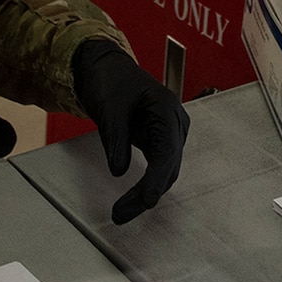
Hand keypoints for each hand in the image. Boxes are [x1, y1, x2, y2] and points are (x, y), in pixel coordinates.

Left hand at [73, 40, 189, 223]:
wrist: (106, 68)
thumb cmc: (111, 80)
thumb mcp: (110, 107)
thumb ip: (116, 138)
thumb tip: (119, 170)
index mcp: (166, 109)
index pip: (167, 152)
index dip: (156, 180)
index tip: (146, 201)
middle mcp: (174, 123)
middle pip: (168, 166)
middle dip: (146, 193)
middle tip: (120, 213)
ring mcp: (169, 132)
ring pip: (164, 171)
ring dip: (145, 193)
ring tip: (121, 211)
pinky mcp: (159, 140)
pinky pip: (157, 167)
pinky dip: (144, 184)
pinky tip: (131, 199)